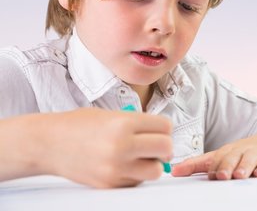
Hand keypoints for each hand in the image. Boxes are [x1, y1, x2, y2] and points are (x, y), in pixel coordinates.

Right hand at [37, 108, 171, 187]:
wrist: (48, 143)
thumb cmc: (78, 125)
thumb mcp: (111, 114)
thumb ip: (138, 123)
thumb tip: (163, 133)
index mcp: (123, 123)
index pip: (165, 126)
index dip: (165, 127)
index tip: (159, 128)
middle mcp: (121, 146)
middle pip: (166, 148)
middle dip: (164, 146)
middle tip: (156, 144)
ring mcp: (115, 168)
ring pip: (156, 171)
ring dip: (153, 164)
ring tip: (141, 157)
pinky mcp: (109, 184)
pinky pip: (137, 182)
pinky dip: (136, 175)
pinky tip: (125, 165)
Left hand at [171, 133, 256, 179]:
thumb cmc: (243, 153)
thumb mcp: (223, 157)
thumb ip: (199, 165)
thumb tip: (174, 171)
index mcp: (227, 151)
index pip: (214, 157)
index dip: (205, 165)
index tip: (197, 174)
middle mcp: (241, 150)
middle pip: (232, 157)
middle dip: (226, 166)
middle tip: (221, 176)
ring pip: (250, 159)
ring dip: (244, 167)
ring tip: (239, 175)